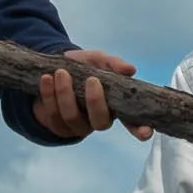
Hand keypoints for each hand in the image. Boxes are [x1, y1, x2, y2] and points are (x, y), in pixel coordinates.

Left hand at [33, 50, 153, 141]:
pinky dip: (49, 96)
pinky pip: (53, 117)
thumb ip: (112, 64)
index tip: (146, 131)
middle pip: (101, 123)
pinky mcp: (58, 126)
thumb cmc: (83, 67)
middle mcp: (97, 119)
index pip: (132, 122)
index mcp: (113, 106)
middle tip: (91, 79)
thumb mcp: (97, 60)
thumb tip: (130, 69)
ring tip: (60, 73)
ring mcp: (78, 125)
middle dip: (95, 102)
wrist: (53, 68)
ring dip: (66, 95)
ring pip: (73, 119)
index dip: (139, 129)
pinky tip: (46, 79)